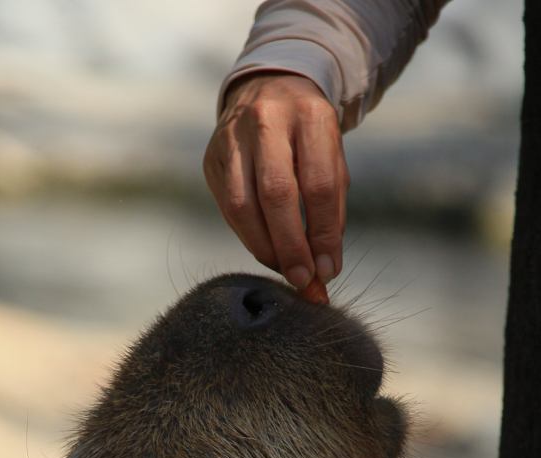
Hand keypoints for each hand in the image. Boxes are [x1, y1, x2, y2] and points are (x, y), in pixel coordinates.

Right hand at [203, 73, 348, 290]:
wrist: (269, 89)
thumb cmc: (308, 136)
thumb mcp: (332, 158)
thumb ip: (331, 210)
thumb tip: (324, 268)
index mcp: (310, 115)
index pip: (319, 184)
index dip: (323, 233)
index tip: (327, 270)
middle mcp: (267, 121)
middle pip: (276, 194)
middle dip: (290, 245)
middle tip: (302, 280)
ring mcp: (232, 138)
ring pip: (242, 205)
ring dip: (264, 247)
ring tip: (284, 270)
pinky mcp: (212, 158)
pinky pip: (227, 208)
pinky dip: (248, 236)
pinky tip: (266, 250)